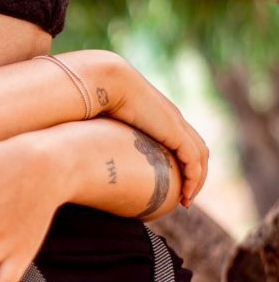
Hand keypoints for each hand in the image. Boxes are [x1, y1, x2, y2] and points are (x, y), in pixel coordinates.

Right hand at [66, 50, 208, 205]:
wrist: (106, 81)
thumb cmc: (95, 98)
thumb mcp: (101, 117)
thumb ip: (101, 130)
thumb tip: (81, 144)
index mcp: (157, 112)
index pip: (180, 136)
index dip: (180, 158)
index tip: (171, 179)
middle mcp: (172, 117)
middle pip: (196, 147)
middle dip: (195, 172)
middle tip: (184, 194)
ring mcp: (176, 124)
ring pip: (200, 156)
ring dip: (197, 179)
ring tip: (186, 199)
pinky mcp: (175, 133)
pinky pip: (193, 161)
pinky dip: (194, 178)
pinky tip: (185, 195)